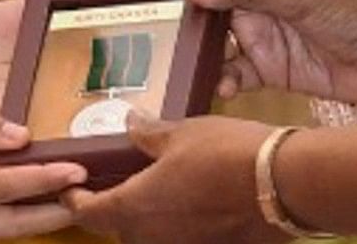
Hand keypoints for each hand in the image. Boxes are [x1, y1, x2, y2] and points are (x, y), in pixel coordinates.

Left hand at [67, 116, 275, 243]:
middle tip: (117, 184)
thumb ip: (149, 134)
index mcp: (135, 206)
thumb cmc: (228, 153)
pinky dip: (179, 224)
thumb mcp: (183, 133)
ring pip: (152, 237)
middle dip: (114, 209)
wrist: (285, 185)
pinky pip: (183, 239)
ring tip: (156, 191)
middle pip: (120, 229)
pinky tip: (192, 202)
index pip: (90, 213)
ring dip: (148, 219)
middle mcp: (154, 237)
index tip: (71, 189)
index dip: (75, 201)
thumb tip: (130, 124)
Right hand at [149, 0, 356, 106]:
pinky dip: (216, 81)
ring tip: (169, 74)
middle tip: (138, 43)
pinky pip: (228, 73)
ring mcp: (256, 32)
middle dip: (167, 20)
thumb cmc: (354, 10)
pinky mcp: (267, 67)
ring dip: (190, 56)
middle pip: (192, 2)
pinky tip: (212, 91)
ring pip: (206, 42)